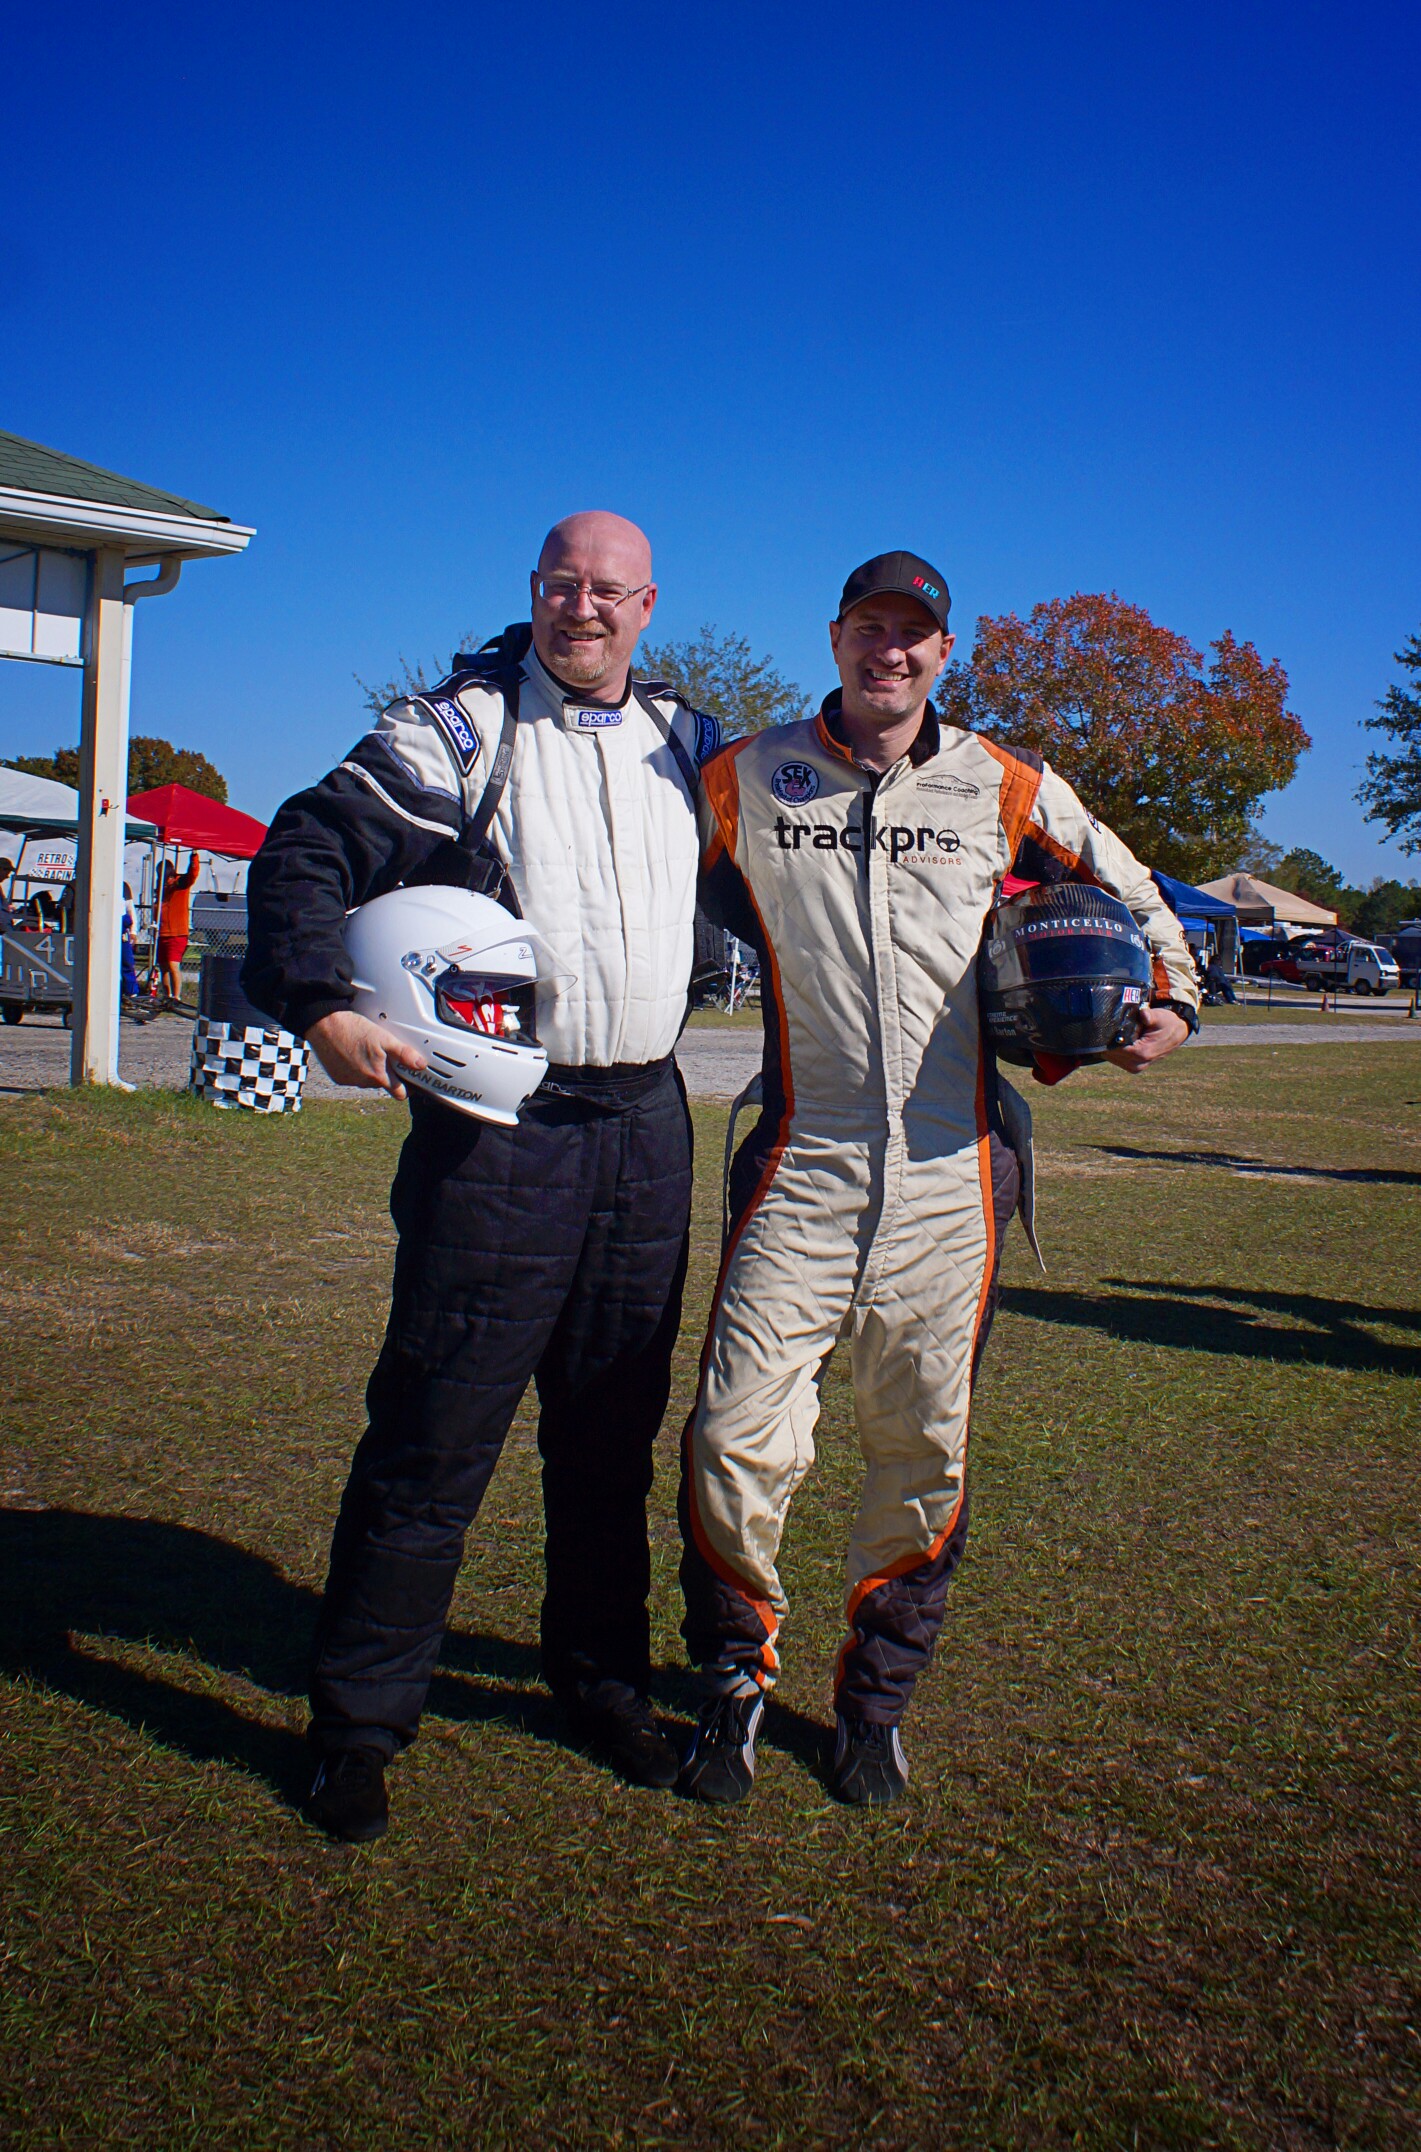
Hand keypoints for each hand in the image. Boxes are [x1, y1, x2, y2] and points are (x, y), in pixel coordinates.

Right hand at [305, 1009, 426, 1097]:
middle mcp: (363, 1083)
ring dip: (371, 1070)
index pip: (400, 1093)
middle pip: (384, 1085)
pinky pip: (353, 1077)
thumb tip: (420, 1065)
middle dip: (389, 1074)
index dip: (408, 1087)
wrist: (324, 1025)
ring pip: (368, 1081)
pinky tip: (354, 1053)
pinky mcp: (338, 1077)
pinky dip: (356, 1068)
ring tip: (369, 1051)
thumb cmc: (353, 1029)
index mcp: (378, 1077)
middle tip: (388, 1056)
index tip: (411, 1079)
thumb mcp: (384, 1038)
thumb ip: (403, 1054)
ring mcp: (349, 1081)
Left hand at [1106, 1004, 1189, 1072]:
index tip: (1109, 1025)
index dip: (1109, 1037)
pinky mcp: (1133, 1068)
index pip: (1115, 1048)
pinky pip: (1116, 1059)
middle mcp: (1137, 1064)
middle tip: (1114, 1027)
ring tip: (1122, 1033)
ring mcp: (1135, 1068)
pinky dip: (1115, 1049)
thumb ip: (1149, 1016)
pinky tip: (1122, 1040)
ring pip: (1111, 1057)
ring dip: (1112, 1045)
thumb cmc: (1166, 1023)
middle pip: (1111, 1054)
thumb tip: (1143, 1014)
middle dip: (1109, 1041)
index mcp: (1142, 1053)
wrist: (1176, 1033)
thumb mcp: (1159, 1016)